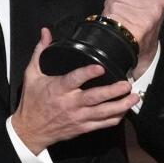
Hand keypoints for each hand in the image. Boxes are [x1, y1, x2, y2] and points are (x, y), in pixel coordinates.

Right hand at [12, 28, 140, 153]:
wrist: (30, 130)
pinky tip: (124, 111)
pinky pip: (102, 124)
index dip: (88, 73)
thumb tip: (46, 32)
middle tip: (127, 84)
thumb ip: (40, 52)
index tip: (101, 67)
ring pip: (103, 112)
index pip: (75, 79)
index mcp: (58, 89)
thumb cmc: (32, 102)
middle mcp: (70, 104)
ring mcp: (78, 117)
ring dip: (120, 105)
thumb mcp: (32, 75)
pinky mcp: (83, 127)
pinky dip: (115, 118)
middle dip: (113, 91)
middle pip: (95, 97)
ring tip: (133, 97)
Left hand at [102, 0, 163, 78]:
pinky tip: (117, 26)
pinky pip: (113, 11)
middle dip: (118, 0)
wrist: (141, 53)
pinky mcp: (137, 24)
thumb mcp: (139, 1)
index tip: (131, 3)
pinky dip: (110, 17)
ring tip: (120, 21)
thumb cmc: (140, 25)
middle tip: (124, 14)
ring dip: (112, 9)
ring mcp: (147, 14)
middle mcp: (156, 4)